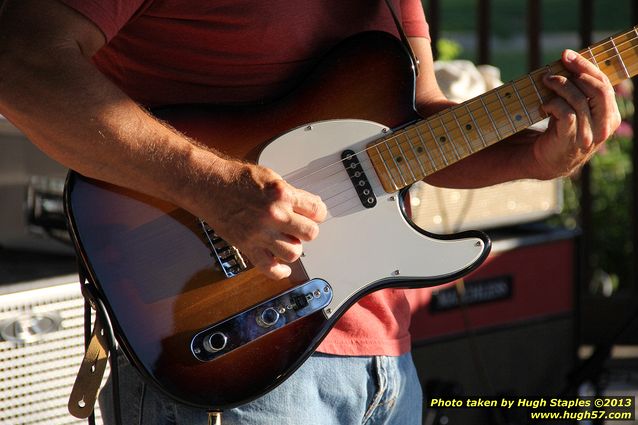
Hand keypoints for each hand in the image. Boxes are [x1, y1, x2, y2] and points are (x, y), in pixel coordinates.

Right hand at [196, 160, 326, 279]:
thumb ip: (290, 193)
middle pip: (310, 233)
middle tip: (300, 226)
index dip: (318, 212)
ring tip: (288, 240)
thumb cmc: (236, 179)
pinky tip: (283, 267)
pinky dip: (279, 271)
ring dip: (294, 247)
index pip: (317, 210)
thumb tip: (310, 205)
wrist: (208, 185)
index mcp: (282, 195)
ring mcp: (261, 233)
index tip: (314, 214)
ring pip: (294, 253)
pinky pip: (269, 268)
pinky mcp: (248, 246)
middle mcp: (274, 215)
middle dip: (307, 230)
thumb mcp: (270, 177)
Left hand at [532, 49, 620, 177]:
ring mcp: (589, 134)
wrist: (547, 159)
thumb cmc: (561, 128)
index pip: (604, 84)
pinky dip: (553, 103)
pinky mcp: (571, 138)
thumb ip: (579, 90)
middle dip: (579, 70)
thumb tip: (569, 59)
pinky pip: (566, 112)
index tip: (568, 55)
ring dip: (561, 86)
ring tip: (546, 80)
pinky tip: (544, 105)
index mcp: (610, 115)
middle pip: (599, 90)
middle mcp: (605, 126)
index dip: (587, 67)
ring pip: (580, 100)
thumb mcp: (575, 108)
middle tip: (560, 61)